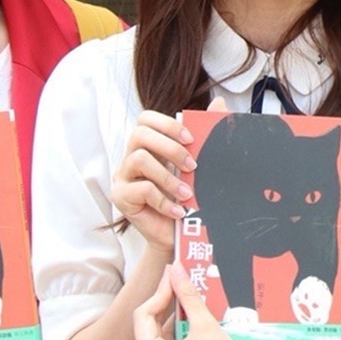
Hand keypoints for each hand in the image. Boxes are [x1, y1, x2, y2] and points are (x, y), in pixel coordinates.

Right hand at [110, 111, 196, 249]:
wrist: (178, 235)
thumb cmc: (187, 198)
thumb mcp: (197, 167)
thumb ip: (205, 135)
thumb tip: (219, 104)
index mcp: (148, 146)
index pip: (146, 120)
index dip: (168, 124)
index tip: (191, 139)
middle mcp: (131, 157)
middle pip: (139, 134)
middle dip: (170, 147)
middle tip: (193, 166)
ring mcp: (123, 177)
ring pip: (138, 159)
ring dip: (168, 176)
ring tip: (186, 192)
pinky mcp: (121, 197)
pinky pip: (140, 189)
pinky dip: (164, 200)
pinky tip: (179, 210)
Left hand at [132, 262, 279, 339]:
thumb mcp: (205, 326)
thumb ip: (187, 295)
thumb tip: (176, 270)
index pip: (143, 317)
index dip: (159, 294)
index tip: (172, 279)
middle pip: (147, 332)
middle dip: (163, 309)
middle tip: (177, 287)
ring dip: (168, 326)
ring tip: (186, 308)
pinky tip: (186, 332)